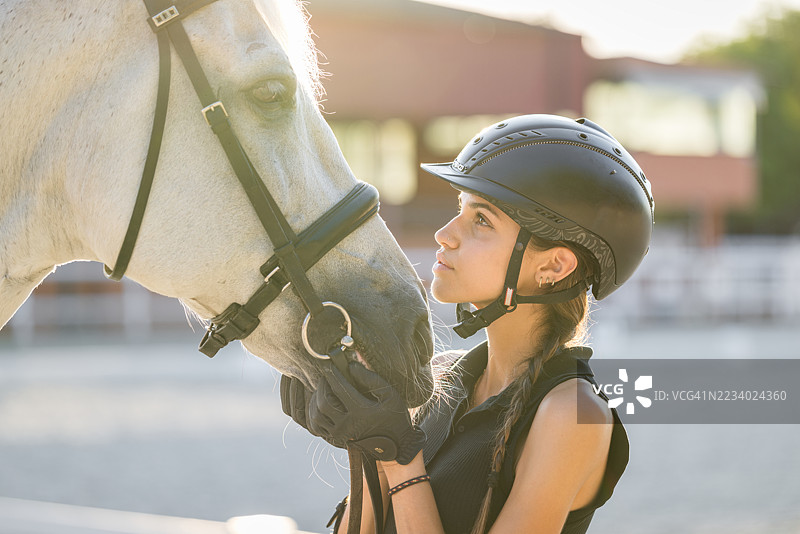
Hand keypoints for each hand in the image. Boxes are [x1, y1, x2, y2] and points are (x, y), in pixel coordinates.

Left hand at [282, 362, 424, 464]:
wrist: (396, 445)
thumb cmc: (395, 416)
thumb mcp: (390, 394)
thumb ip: (371, 379)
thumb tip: (350, 366)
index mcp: (361, 413)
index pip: (339, 389)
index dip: (332, 374)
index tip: (329, 364)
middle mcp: (348, 426)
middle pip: (323, 402)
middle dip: (321, 386)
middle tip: (324, 375)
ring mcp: (340, 436)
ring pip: (316, 417)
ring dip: (314, 400)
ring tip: (321, 388)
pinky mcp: (335, 442)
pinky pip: (316, 427)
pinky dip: (314, 414)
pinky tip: (319, 403)